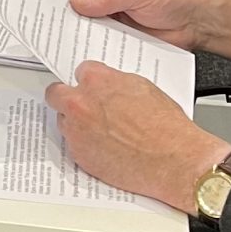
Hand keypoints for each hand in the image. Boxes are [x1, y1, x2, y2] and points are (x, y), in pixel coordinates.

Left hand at [45, 63, 230, 211]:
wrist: (174, 160)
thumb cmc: (166, 128)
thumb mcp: (143, 88)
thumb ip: (116, 83)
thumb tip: (108, 86)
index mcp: (97, 80)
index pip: (79, 71)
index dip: (88, 81)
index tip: (90, 86)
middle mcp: (80, 103)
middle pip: (56, 94)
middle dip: (67, 98)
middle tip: (81, 105)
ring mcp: (76, 130)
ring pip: (63, 120)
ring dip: (75, 123)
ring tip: (100, 131)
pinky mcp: (78, 154)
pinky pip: (72, 145)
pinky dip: (84, 145)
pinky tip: (104, 147)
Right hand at [63, 0, 210, 49]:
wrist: (195, 21)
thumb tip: (77, 1)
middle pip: (72, 2)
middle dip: (60, 11)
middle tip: (48, 21)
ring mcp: (108, 16)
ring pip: (82, 23)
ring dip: (75, 30)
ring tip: (64, 37)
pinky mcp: (115, 36)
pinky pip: (96, 40)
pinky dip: (90, 45)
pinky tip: (85, 49)